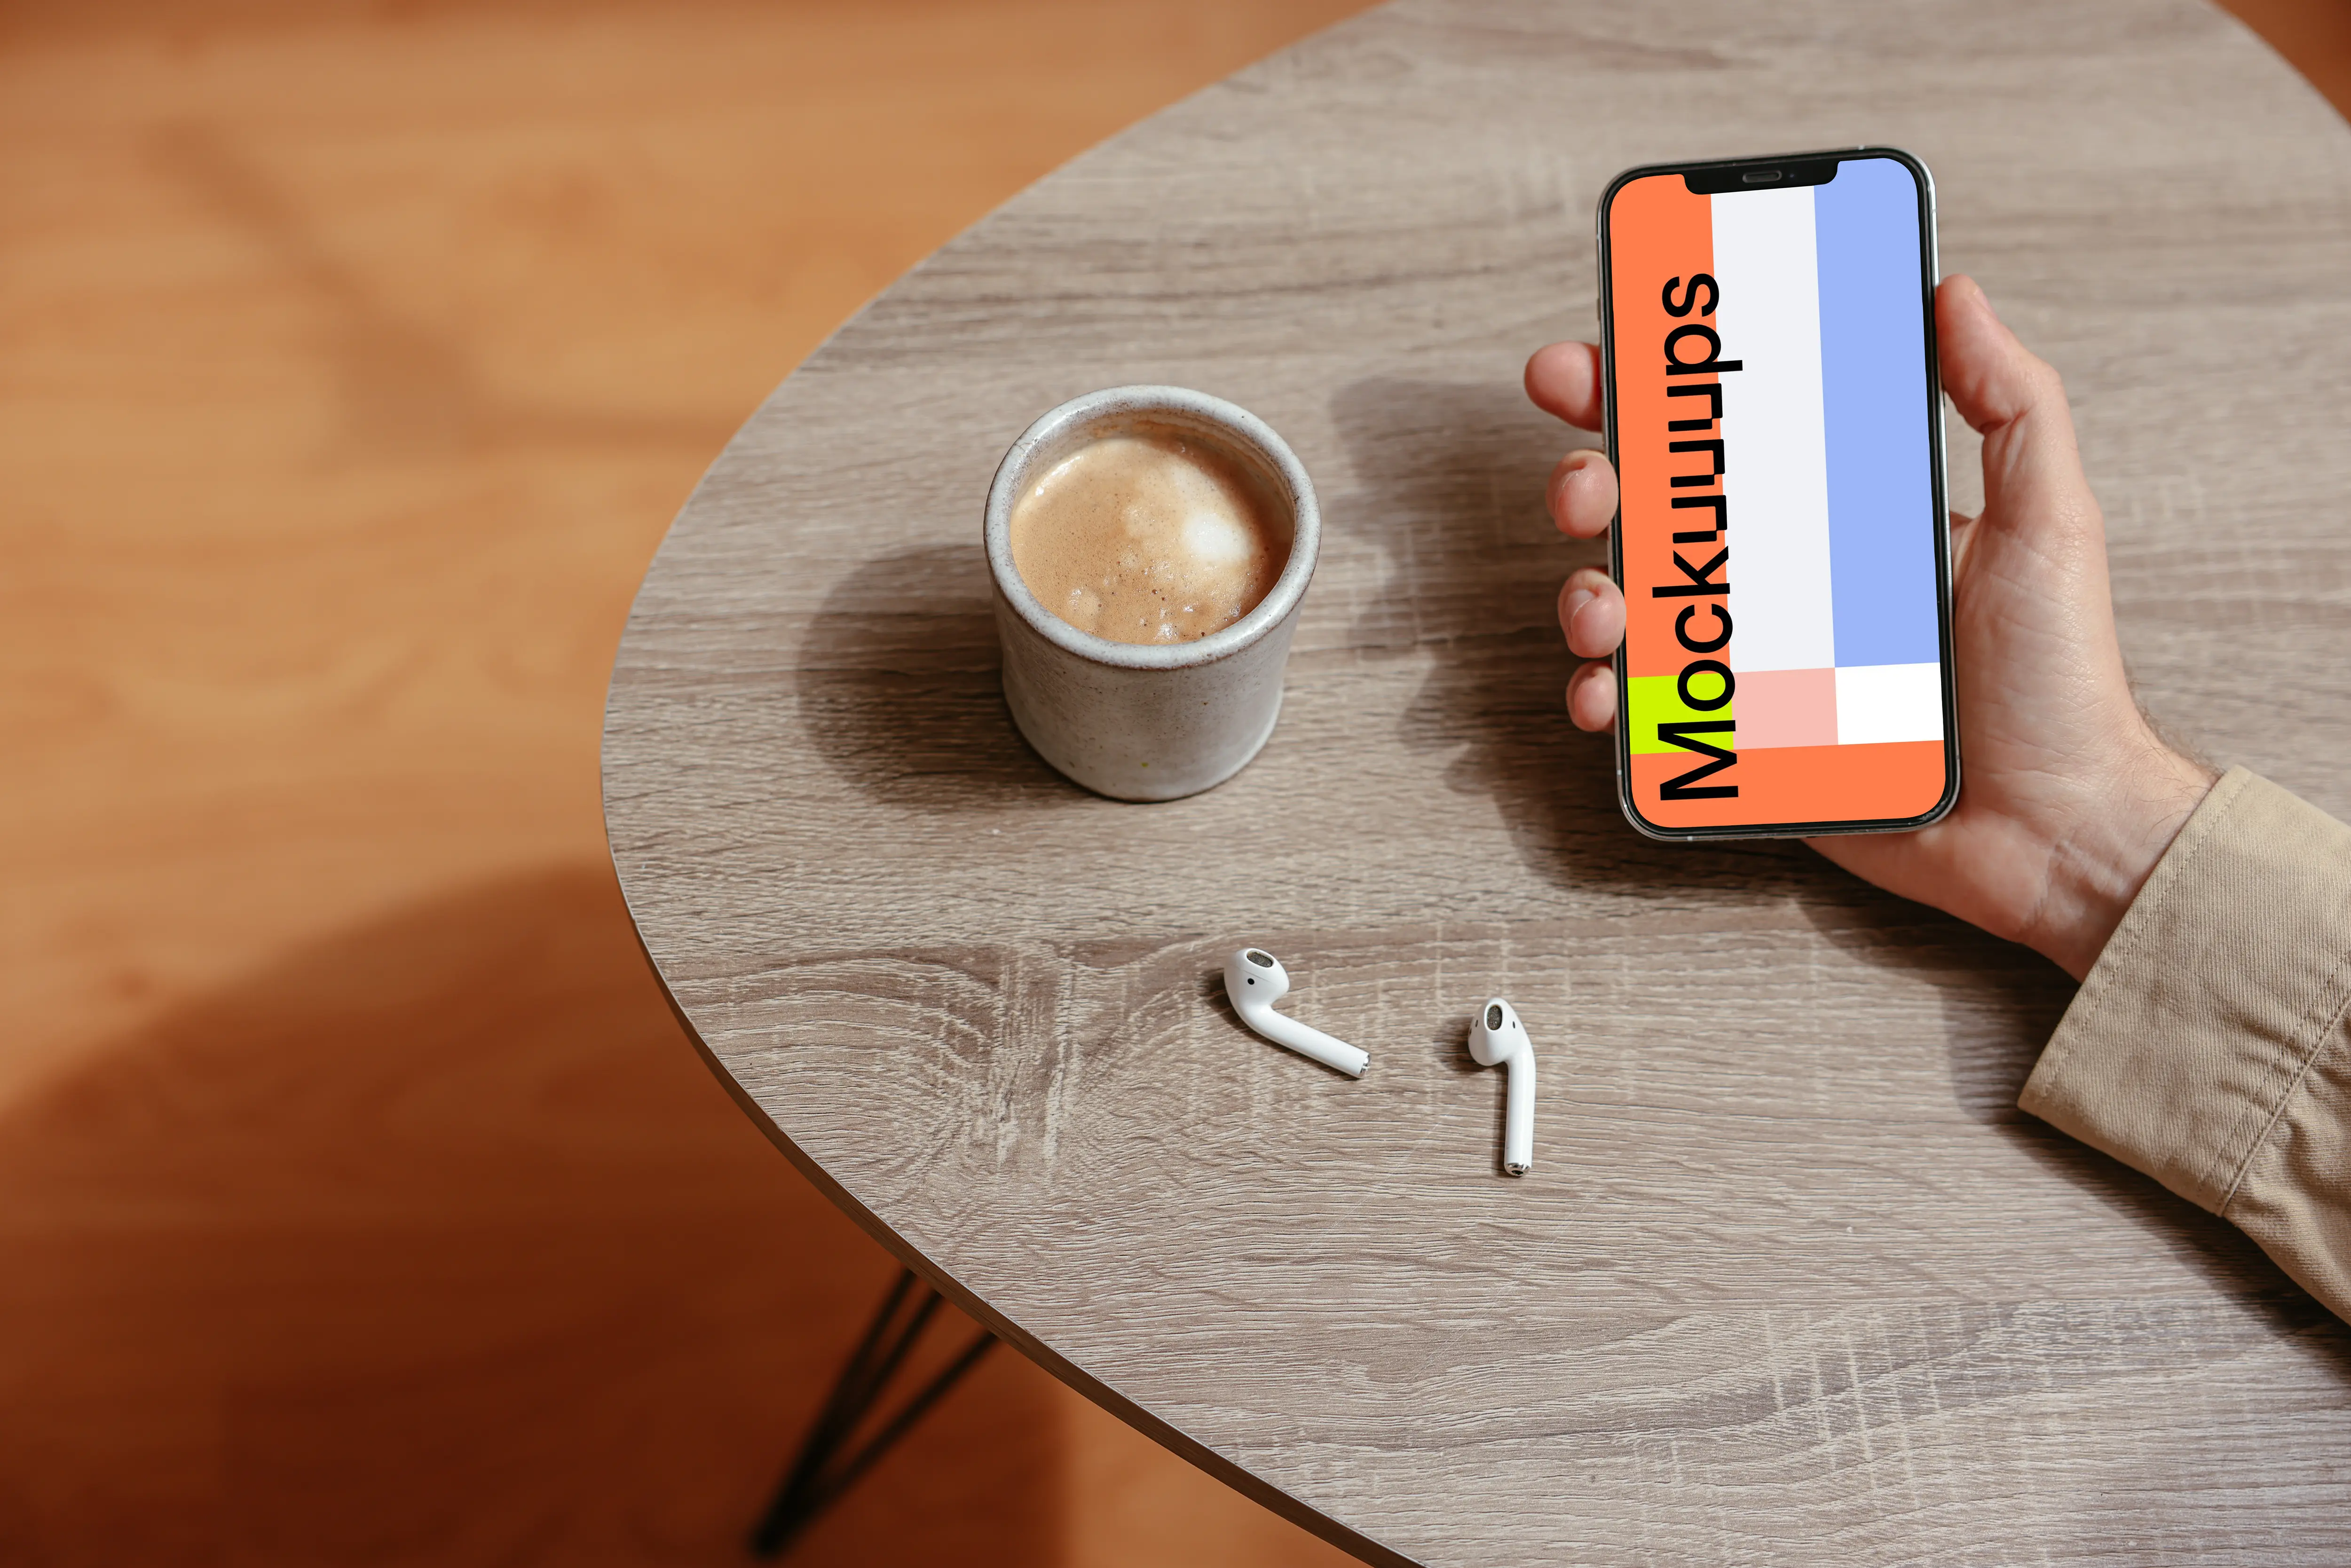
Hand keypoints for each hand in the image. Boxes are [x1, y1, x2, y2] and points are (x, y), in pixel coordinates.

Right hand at [1524, 275, 2214, 979]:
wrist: (2053, 829)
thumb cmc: (2061, 679)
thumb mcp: (2048, 520)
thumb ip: (2011, 403)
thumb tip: (1953, 292)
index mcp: (1842, 515)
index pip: (1731, 433)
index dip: (1652, 390)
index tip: (1597, 358)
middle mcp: (1787, 581)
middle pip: (1656, 511)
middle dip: (1593, 480)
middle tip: (1585, 484)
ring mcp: (1756, 661)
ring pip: (1632, 607)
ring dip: (1589, 594)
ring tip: (1601, 608)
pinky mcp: (1742, 740)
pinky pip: (1648, 711)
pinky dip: (1606, 698)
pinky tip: (1606, 692)